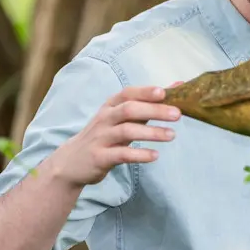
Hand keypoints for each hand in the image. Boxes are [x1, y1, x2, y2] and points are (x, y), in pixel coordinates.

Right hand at [53, 86, 179, 186]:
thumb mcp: (121, 118)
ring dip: (151, 132)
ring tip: (171, 135)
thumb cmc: (104, 136)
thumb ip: (147, 105)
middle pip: (129, 110)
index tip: (164, 92)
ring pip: (126, 131)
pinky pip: (121, 154)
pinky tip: (155, 155)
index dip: (145, 92)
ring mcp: (101, 138)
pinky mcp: (100, 157)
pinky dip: (139, 155)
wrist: (72, 162)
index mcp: (111, 106)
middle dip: (154, 110)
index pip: (128, 94)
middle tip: (177, 114)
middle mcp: (105, 119)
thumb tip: (177, 87)